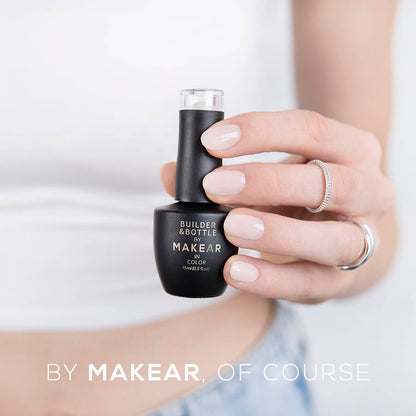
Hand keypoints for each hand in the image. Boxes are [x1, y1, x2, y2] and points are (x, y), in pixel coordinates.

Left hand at [160, 110, 395, 302]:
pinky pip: (311, 282)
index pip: (312, 129)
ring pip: (332, 239)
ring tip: (230, 228)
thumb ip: (225, 170)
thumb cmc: (301, 194)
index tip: (211, 141)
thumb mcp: (274, 172)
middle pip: (328, 183)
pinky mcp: (343, 279)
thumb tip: (173, 173)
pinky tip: (235, 269)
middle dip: (267, 183)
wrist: (341, 231)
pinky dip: (271, 278)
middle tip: (216, 186)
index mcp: (352, 150)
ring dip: (277, 232)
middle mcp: (370, 191)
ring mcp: (363, 239)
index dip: (261, 131)